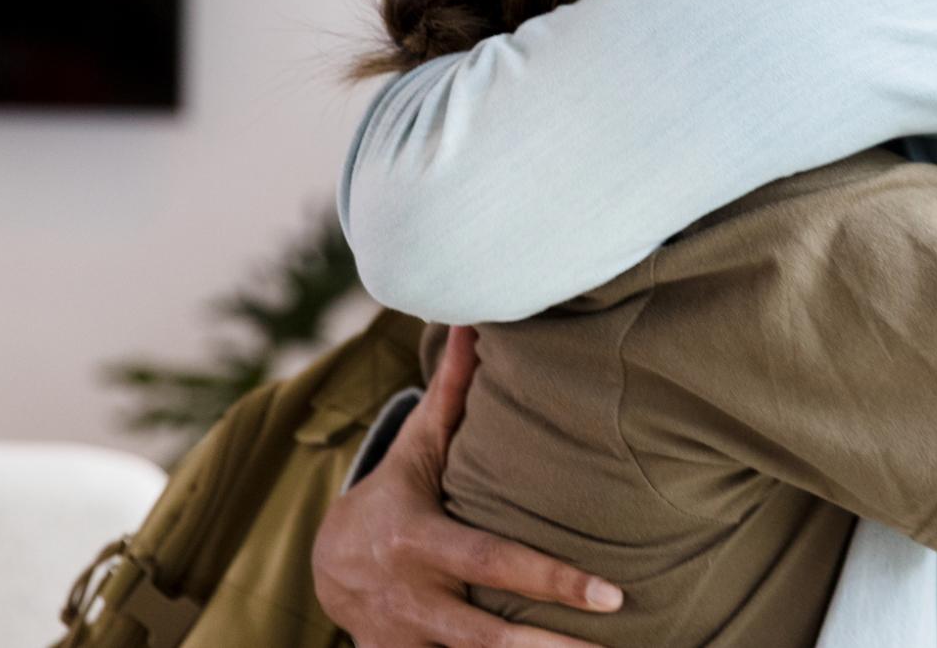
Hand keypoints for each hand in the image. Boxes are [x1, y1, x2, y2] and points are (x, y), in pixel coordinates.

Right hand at [311, 325, 623, 647]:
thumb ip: (452, 392)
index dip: (551, 580)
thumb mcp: (418, 449)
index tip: (612, 594)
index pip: (494, 563)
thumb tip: (475, 320)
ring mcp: (406, 641)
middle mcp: (412, 599)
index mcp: (418, 542)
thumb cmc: (394, 496)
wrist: (324, 566)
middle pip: (485, 637)